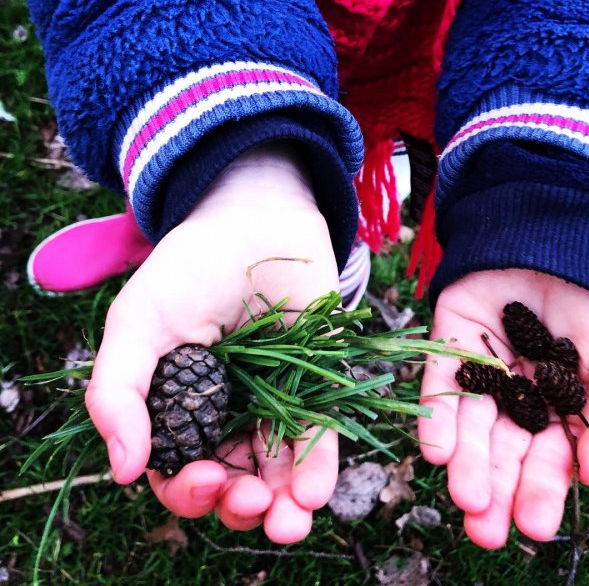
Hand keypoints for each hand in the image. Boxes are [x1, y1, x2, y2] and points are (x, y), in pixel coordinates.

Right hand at [85, 143, 339, 542]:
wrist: (256, 218)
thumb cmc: (190, 268)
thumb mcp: (137, 324)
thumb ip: (118, 392)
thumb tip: (124, 470)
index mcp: (180, 406)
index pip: (180, 470)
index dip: (188, 489)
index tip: (202, 479)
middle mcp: (228, 412)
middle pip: (233, 481)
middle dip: (238, 507)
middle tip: (250, 506)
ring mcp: (276, 399)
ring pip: (276, 471)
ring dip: (282, 507)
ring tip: (288, 521)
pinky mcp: (318, 381)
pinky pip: (319, 435)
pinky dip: (318, 467)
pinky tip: (313, 490)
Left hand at [418, 269, 588, 548]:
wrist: (561, 233)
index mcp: (560, 406)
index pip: (549, 458)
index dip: (542, 491)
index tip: (534, 526)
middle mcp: (517, 395)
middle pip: (504, 451)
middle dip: (496, 491)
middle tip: (485, 532)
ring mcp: (481, 369)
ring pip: (470, 426)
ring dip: (466, 464)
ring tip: (466, 498)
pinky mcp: (449, 342)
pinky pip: (440, 383)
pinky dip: (436, 417)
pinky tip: (435, 451)